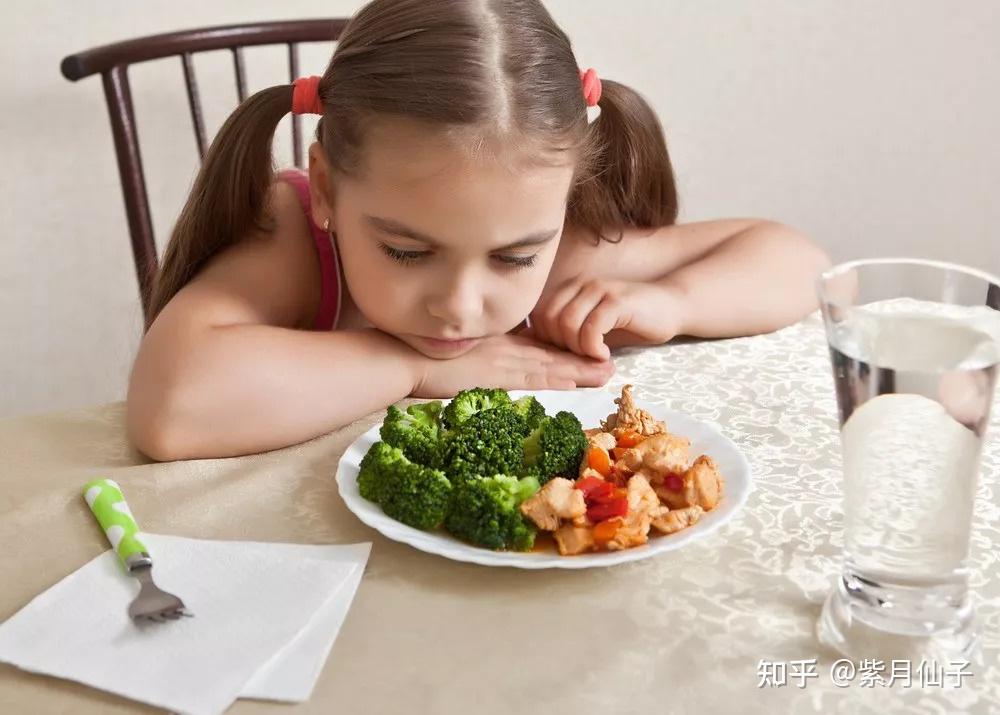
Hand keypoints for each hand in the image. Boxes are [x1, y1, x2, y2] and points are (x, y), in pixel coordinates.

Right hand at [411, 333, 614, 398]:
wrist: (401, 356)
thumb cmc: (418, 355)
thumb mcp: (455, 352)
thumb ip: (474, 357)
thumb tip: (481, 367)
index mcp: (495, 343)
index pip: (537, 349)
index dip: (564, 354)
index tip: (587, 358)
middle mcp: (504, 347)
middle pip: (551, 355)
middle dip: (581, 361)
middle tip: (611, 365)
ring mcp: (500, 359)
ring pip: (549, 365)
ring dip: (579, 371)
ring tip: (606, 374)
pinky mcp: (494, 373)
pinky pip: (533, 376)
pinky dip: (557, 378)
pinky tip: (575, 382)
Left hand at [522, 278, 680, 359]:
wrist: (672, 307)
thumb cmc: (631, 320)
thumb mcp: (593, 327)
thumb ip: (568, 332)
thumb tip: (536, 344)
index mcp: (571, 289)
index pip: (540, 314)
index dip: (547, 340)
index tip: (567, 353)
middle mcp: (581, 285)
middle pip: (548, 318)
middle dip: (560, 346)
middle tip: (580, 357)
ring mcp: (599, 290)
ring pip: (567, 323)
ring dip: (577, 348)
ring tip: (593, 357)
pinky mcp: (617, 301)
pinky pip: (591, 327)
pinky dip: (594, 348)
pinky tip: (605, 355)